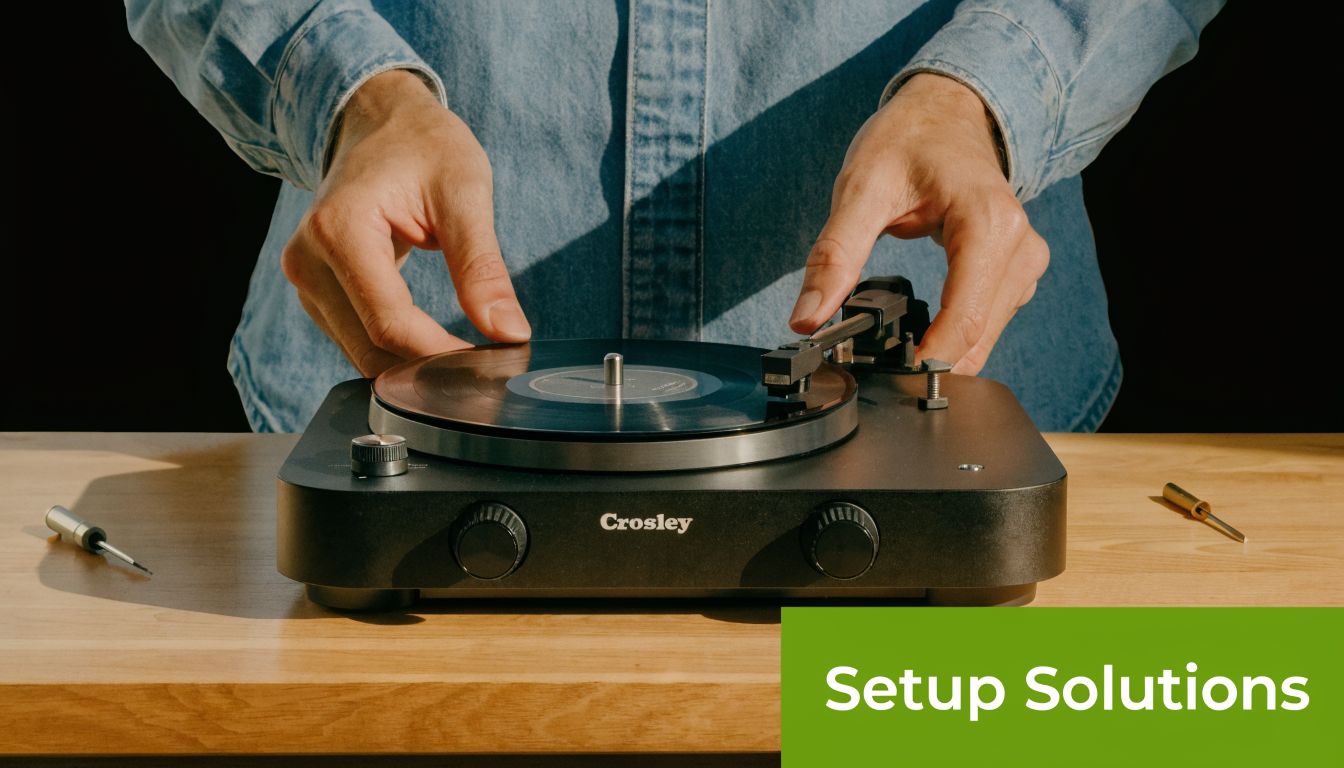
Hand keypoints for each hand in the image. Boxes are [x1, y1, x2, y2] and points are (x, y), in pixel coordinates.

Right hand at [281, 70, 529, 375]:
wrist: (378, 119)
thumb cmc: (423, 144)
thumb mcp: (465, 193)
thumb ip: (482, 268)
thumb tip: (509, 333)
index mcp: (339, 229)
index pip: (390, 323)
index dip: (442, 354)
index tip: (492, 362)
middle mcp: (307, 260)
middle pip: (371, 348)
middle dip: (430, 366)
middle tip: (489, 363)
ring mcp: (305, 279)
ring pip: (362, 353)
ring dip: (414, 364)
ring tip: (469, 348)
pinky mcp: (316, 291)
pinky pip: (358, 339)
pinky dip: (399, 350)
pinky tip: (438, 338)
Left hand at [789, 73, 1047, 374]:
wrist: (948, 110)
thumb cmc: (909, 139)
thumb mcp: (861, 188)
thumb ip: (834, 255)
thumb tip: (807, 319)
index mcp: (989, 224)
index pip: (963, 321)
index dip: (923, 362)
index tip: (882, 381)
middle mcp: (1021, 248)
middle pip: (975, 338)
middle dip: (926, 363)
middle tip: (873, 373)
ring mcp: (1025, 263)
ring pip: (984, 339)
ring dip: (940, 356)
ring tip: (890, 355)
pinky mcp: (1016, 274)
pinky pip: (987, 325)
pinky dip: (952, 339)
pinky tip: (919, 339)